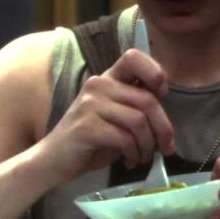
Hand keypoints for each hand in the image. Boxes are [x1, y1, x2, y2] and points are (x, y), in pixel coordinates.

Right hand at [35, 48, 174, 183]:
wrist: (53, 160)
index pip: (133, 57)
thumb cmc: (89, 139)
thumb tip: (164, 111)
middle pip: (147, 100)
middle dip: (163, 128)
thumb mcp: (115, 117)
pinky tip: (130, 161)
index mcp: (106, 79)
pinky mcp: (86, 127)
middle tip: (166, 147)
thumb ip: (135, 107)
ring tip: (143, 156)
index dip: (154, 71)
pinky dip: (134, 153)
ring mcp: (90, 105)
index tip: (162, 94)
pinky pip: (125, 138)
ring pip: (139, 121)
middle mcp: (98, 85)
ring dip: (148, 145)